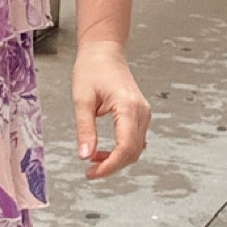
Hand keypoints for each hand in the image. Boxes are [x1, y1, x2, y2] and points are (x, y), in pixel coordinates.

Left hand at [71, 42, 149, 179]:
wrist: (103, 52)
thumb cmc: (91, 70)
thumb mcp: (82, 100)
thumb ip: (85, 130)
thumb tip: (85, 156)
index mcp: (128, 107)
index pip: (126, 147)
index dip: (110, 165)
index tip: (91, 174)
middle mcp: (141, 111)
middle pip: (133, 151)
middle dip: (112, 166)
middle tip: (89, 172)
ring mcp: (143, 112)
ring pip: (136, 148)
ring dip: (116, 159)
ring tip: (92, 160)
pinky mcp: (140, 114)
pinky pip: (135, 139)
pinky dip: (121, 150)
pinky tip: (102, 150)